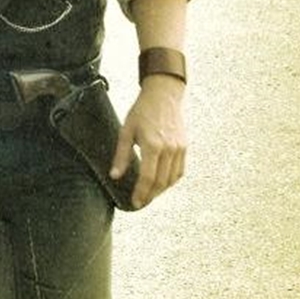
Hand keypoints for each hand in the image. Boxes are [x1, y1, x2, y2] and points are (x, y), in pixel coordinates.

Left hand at [110, 74, 185, 208]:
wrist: (163, 95)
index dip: (141, 193)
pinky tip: (162, 183)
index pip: (147, 178)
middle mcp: (168, 149)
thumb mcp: (126, 130)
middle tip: (141, 202)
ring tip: (149, 195)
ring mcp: (179, 148)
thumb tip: (115, 176)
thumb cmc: (142, 111)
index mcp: (152, 145)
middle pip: (160, 182)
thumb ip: (121, 155)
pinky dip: (171, 181)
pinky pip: (180, 171)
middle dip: (150, 195)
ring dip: (161, 190)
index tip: (135, 203)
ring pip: (172, 179)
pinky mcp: (184, 147)